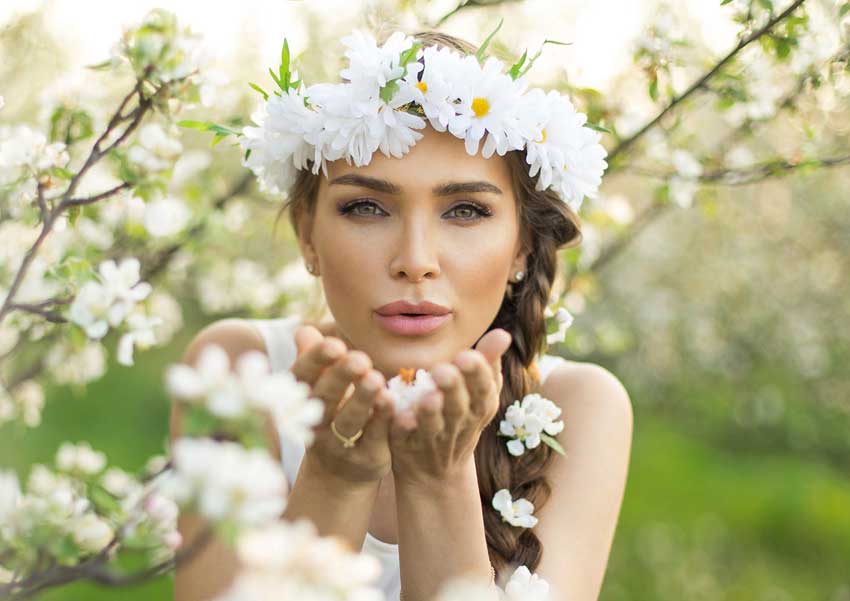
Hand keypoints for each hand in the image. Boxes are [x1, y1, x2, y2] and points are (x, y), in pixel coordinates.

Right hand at [290, 324, 394, 484]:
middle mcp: (315, 422)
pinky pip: (375, 437)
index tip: (334, 344)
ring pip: (349, 420)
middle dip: (341, 377)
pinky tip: (394, 402)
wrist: (338, 473)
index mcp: (301, 398)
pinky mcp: (366, 458)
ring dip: (362, 400)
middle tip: (359, 359)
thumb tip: (304, 330)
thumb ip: (314, 360)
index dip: (316, 360)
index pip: (303, 376)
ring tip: (376, 380)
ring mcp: (339, 444)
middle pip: (325, 397)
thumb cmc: (332, 414)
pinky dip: (383, 420)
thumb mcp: (321, 388)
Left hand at [388, 328, 511, 486]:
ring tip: (428, 396)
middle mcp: (458, 425)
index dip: (476, 374)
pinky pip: (405, 439)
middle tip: (442, 370)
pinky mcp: (407, 447)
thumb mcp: (479, 393)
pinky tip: (401, 417)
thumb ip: (488, 362)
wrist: (437, 471)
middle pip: (457, 407)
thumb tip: (503, 334)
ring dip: (431, 412)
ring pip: (432, 426)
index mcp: (478, 408)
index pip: (482, 390)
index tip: (467, 355)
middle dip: (452, 389)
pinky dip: (404, 429)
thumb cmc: (460, 418)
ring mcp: (432, 439)